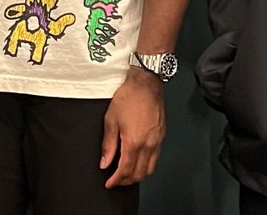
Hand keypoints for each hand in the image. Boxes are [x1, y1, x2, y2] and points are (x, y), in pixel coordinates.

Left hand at [101, 67, 165, 187]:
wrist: (146, 83)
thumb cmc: (129, 97)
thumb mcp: (111, 120)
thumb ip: (108, 144)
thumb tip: (105, 162)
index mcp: (134, 142)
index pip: (125, 170)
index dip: (116, 180)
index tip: (109, 183)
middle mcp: (148, 145)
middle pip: (139, 174)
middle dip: (126, 181)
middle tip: (116, 180)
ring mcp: (157, 141)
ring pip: (149, 169)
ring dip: (137, 175)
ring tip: (126, 173)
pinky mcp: (162, 136)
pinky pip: (155, 158)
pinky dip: (146, 165)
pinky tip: (137, 160)